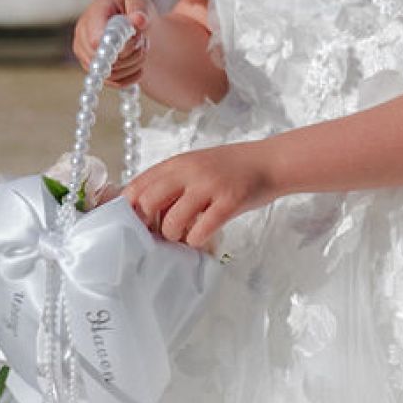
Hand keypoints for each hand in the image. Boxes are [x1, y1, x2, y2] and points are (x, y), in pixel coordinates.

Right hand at [73, 0, 148, 87]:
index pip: (97, 39)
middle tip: (144, 41)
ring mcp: (85, 53)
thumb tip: (139, 21)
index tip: (139, 38)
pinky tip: (139, 65)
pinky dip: (131, 76)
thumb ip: (140, 11)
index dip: (119, 45)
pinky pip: (114, 82)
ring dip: (134, 64)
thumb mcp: (140, 4)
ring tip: (142, 48)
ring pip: (110, 73)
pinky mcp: (92, 69)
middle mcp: (83, 34)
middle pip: (104, 59)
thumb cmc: (133, 11)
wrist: (130, 23)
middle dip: (131, 53)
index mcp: (94, 13)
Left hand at [123, 143, 275, 249]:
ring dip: (174, 236)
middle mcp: (189, 171)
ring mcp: (210, 186)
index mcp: (177, 162)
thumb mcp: (197, 166)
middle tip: (159, 235)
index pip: (137, 186)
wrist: (271, 162)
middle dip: (148, 226)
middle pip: (148, 203)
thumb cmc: (233, 169)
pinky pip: (200, 230)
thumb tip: (146, 212)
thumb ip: (172, 182)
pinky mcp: (229, 202)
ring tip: (184, 236)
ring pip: (172, 221)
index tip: (138, 224)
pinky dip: (196, 241)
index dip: (131, 210)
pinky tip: (202, 238)